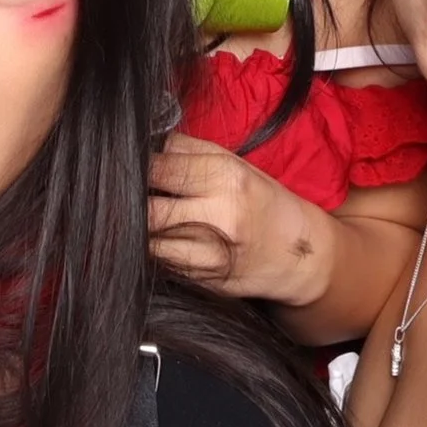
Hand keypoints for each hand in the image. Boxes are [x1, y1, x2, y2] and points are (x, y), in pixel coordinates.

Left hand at [148, 134, 333, 306]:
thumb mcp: (234, 164)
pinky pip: (161, 261)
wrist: (299, 254)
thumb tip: (144, 145)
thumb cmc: (260, 201)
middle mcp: (219, 215)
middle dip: (131, 202)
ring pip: (148, 240)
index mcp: (225, 176)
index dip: (136, 167)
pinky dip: (153, 249)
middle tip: (126, 196)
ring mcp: (212, 253)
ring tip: (142, 217)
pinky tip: (161, 239)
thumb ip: (187, 152)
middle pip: (147, 208)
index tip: (130, 168)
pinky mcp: (205, 280)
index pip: (157, 167)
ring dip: (138, 228)